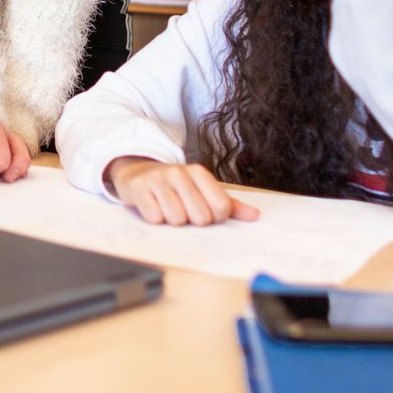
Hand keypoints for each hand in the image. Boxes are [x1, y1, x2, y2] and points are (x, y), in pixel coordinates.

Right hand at [105, 157, 259, 226]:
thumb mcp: (202, 190)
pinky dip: (154, 218)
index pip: (221, 208)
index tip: (205, 213)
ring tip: (166, 208)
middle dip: (191, 221)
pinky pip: (155, 218)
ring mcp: (158, 180)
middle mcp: (179, 173)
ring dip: (172, 221)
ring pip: (177, 219)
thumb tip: (254, 216)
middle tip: (182, 210)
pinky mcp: (139, 189)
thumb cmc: (175, 186)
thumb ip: (228, 204)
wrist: (138, 172)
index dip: (214, 218)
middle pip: (200, 217)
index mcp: (199, 173)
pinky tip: (153, 207)